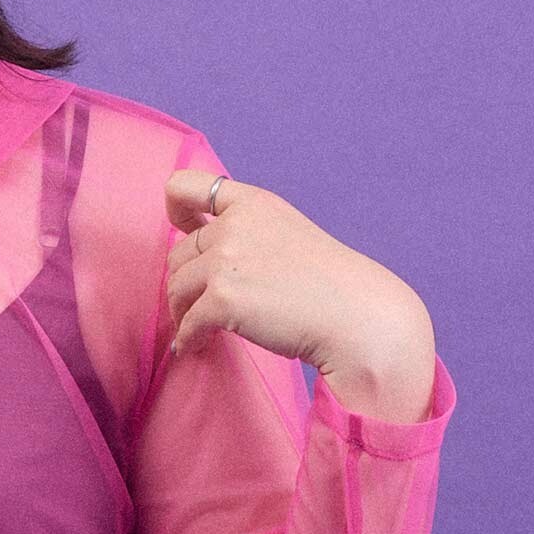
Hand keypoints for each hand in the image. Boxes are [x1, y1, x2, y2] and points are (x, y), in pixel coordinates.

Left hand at [163, 169, 431, 382]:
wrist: (358, 317)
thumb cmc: (329, 285)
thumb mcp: (287, 235)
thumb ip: (247, 235)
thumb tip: (201, 256)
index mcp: (252, 205)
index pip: (185, 186)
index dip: (176, 210)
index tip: (183, 230)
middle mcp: (235, 226)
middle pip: (178, 254)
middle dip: (183, 282)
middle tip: (196, 306)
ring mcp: (226, 262)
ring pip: (176, 289)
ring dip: (181, 313)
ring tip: (196, 330)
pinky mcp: (223, 300)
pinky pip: (187, 324)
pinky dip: (188, 339)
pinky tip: (195, 347)